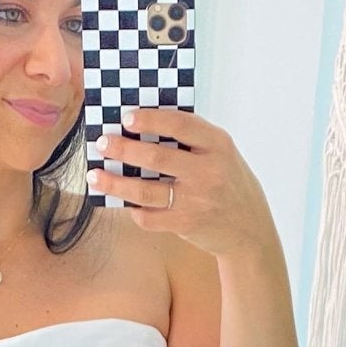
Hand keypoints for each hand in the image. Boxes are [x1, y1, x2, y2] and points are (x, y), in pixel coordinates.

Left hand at [88, 106, 276, 258]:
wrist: (250, 229)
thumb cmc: (228, 183)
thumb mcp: (220, 153)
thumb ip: (192, 139)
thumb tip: (142, 125)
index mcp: (218, 145)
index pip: (180, 124)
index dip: (151, 119)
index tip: (126, 117)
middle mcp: (209, 171)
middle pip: (157, 157)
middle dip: (124, 148)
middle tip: (102, 142)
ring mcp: (197, 200)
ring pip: (146, 190)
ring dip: (116, 182)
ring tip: (95, 175)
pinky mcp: (186, 224)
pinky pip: (149, 217)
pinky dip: (133, 209)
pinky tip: (122, 201)